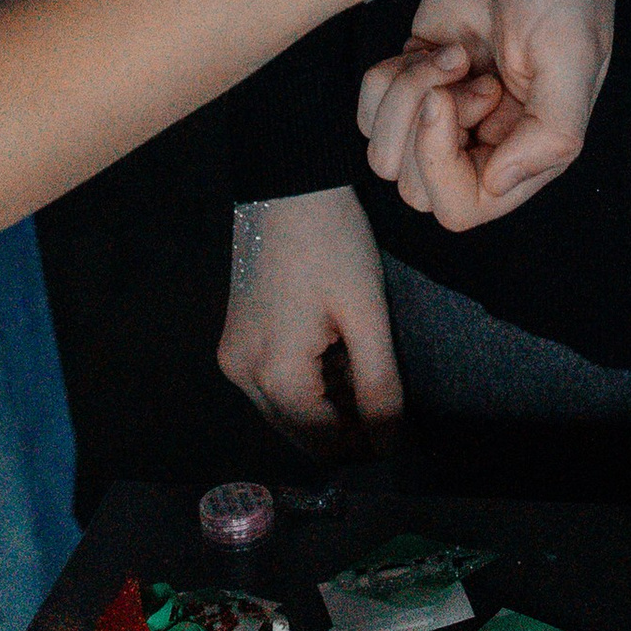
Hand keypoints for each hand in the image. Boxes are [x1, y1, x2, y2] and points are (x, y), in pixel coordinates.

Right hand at [216, 183, 401, 447]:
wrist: (286, 184)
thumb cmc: (332, 243)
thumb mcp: (367, 314)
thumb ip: (379, 386)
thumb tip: (389, 447)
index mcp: (274, 374)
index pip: (323, 441)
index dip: (364, 444)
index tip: (399, 431)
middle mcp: (242, 375)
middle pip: (299, 430)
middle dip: (344, 425)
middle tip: (384, 396)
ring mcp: (232, 358)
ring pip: (285, 409)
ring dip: (326, 403)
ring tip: (361, 365)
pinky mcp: (233, 340)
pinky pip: (272, 382)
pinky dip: (305, 381)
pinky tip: (333, 352)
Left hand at [357, 0, 623, 229]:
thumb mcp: (574, 57)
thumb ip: (551, 133)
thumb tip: (498, 185)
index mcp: (524, 153)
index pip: (459, 207)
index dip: (440, 162)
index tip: (453, 95)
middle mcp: (481, 141)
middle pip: (411, 185)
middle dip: (420, 124)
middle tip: (463, 67)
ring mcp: (444, 108)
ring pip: (382, 152)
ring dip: (402, 98)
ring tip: (452, 54)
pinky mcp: (416, 73)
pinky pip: (370, 107)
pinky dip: (387, 77)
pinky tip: (437, 45)